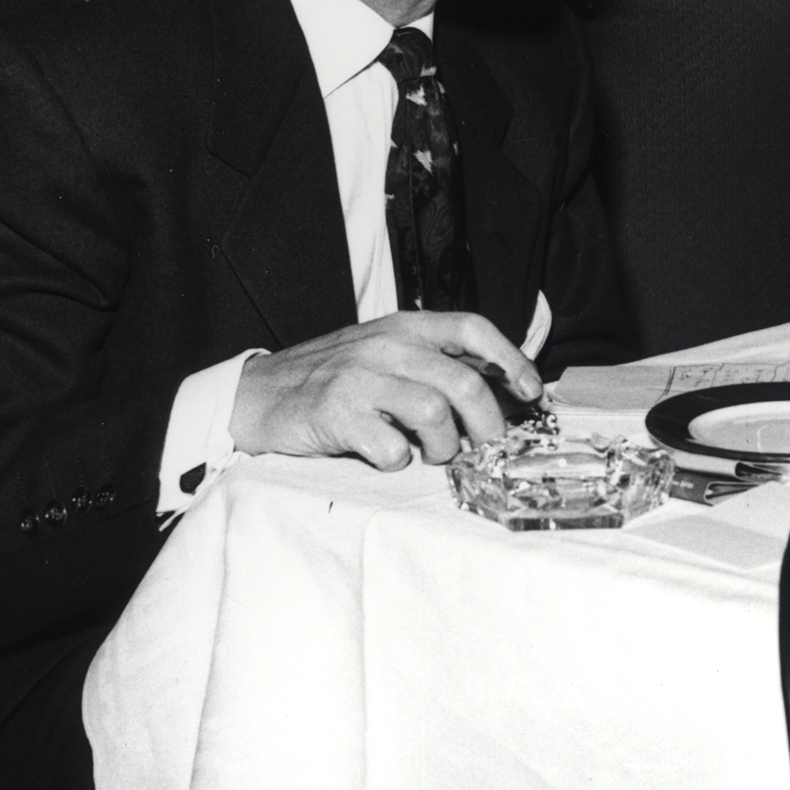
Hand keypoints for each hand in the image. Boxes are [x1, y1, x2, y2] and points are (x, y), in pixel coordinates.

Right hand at [231, 312, 543, 468]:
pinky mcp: (337, 414)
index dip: (510, 359)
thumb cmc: (331, 380)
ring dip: (444, 447)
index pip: (472, 328)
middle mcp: (384, 346)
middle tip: (484, 449)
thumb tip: (497, 391)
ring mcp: (359, 378)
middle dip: (487, 426)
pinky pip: (392, 449)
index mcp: (403, 327)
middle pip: (464, 383)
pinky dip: (398, 462)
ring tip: (430, 455)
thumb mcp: (383, 354)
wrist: (259, 397)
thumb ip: (431, 363)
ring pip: (435, 415)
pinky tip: (386, 456)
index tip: (530, 392)